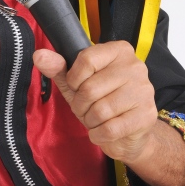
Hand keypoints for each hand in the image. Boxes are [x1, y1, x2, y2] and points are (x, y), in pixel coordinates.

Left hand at [33, 42, 184, 185]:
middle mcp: (135, 66)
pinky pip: (110, 128)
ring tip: (95, 119)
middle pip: (90, 88)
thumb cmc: (102, 100)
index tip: (77, 86)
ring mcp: (144, 91)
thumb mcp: (77, 82)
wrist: (130, 131)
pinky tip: (103, 131)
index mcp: (119, 50)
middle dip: (80, 105)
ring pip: (100, 110)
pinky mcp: (146, 116)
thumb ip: (58, 68)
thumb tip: (39, 55)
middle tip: (86, 108)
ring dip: (89, 121)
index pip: (86, 59)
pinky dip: (98, 135)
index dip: (74, 79)